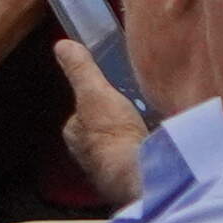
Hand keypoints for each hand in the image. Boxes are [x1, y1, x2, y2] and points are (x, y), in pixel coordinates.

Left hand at [55, 35, 145, 205]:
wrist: (138, 172)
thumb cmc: (111, 133)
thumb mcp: (95, 92)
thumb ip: (80, 70)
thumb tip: (62, 45)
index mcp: (75, 135)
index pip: (80, 113)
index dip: (94, 101)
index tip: (110, 93)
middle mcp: (88, 154)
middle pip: (102, 130)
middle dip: (116, 121)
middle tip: (136, 109)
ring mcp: (109, 168)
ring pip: (120, 144)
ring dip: (133, 136)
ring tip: (152, 124)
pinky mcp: (132, 177)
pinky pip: (138, 158)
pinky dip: (147, 150)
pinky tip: (160, 143)